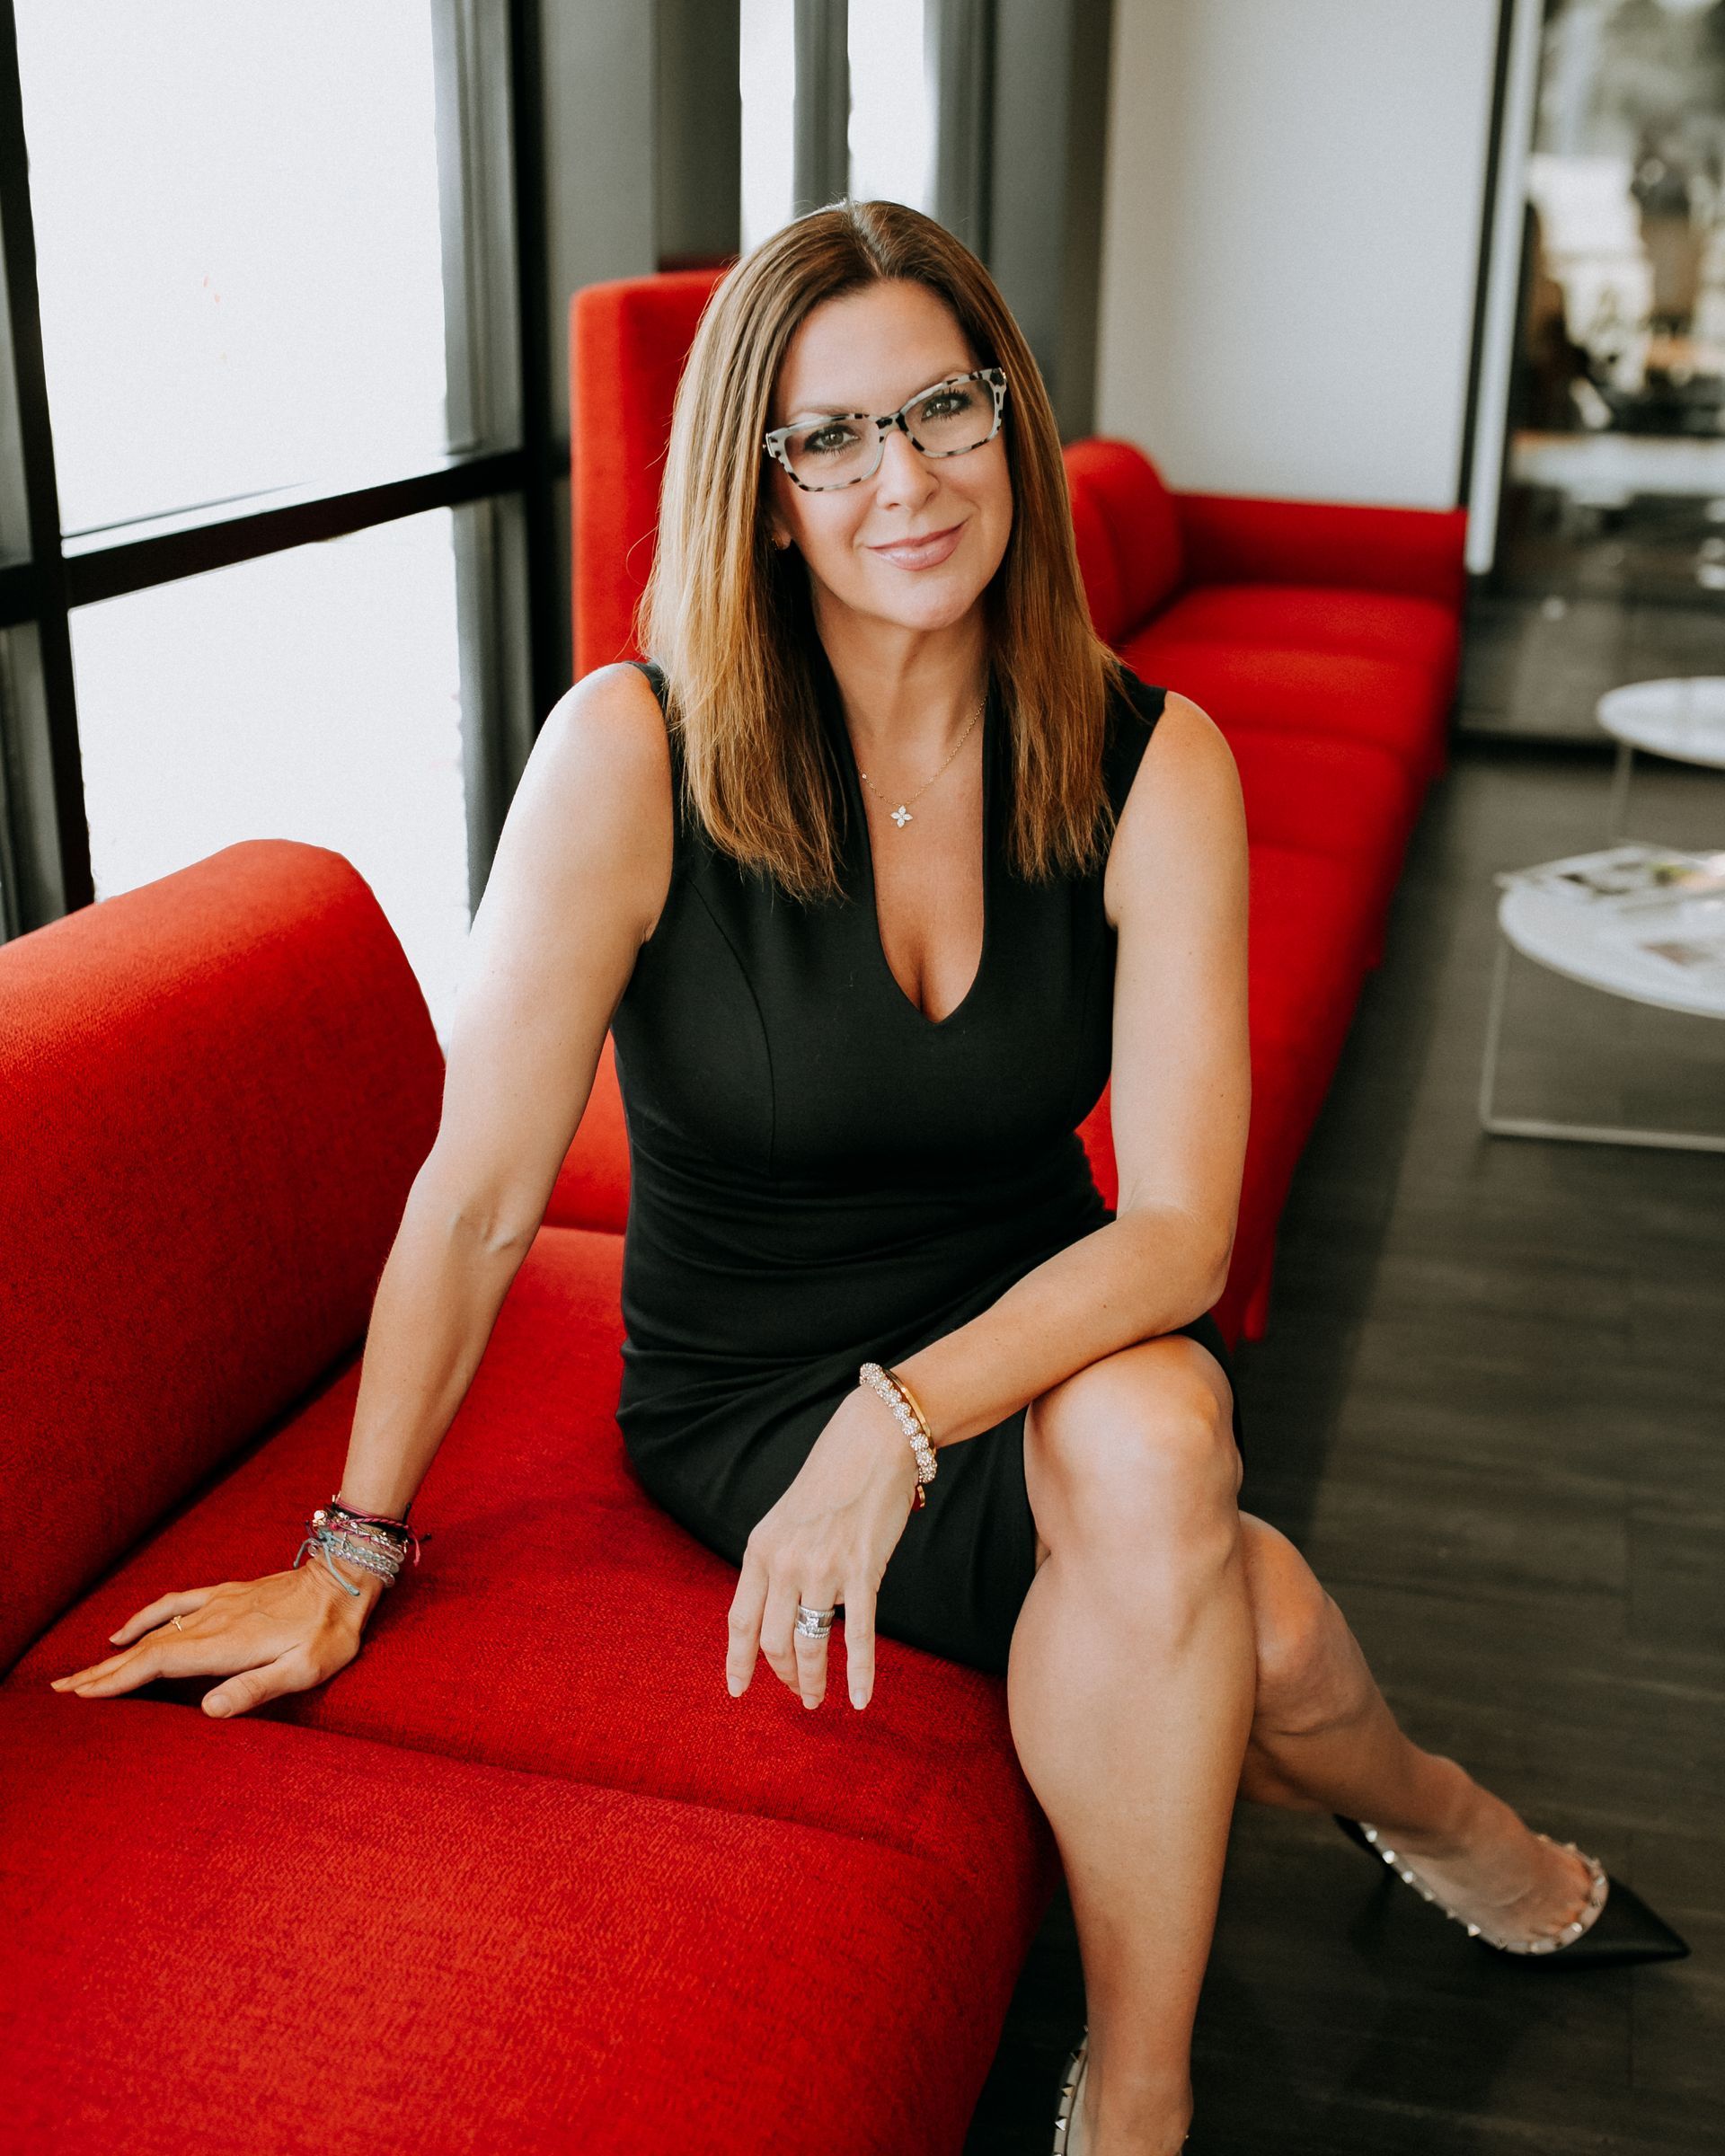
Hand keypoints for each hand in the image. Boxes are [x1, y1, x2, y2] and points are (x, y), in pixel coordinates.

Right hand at [48, 1555, 382, 1718]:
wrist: (344, 1580)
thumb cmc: (329, 1632)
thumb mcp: (306, 1668)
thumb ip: (257, 1689)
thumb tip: (208, 1711)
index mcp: (225, 1645)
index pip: (158, 1665)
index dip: (118, 1681)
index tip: (83, 1696)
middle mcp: (212, 1622)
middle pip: (145, 1651)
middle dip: (101, 1673)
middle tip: (61, 1692)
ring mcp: (215, 1605)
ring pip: (153, 1632)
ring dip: (114, 1654)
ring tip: (81, 1674)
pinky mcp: (224, 1595)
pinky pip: (173, 1604)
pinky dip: (143, 1618)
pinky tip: (123, 1632)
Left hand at [726, 1384, 923, 1711]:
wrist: (870, 1443)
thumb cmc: (830, 1481)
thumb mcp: (784, 1521)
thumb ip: (775, 1563)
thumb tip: (776, 1612)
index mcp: (759, 1550)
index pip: (740, 1620)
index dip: (737, 1661)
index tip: (737, 1690)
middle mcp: (785, 1563)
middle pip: (773, 1641)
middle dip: (784, 1674)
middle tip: (797, 1691)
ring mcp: (823, 1569)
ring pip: (810, 1644)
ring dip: (811, 1681)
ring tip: (816, 1699)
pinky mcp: (862, 1571)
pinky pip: (858, 1635)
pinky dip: (860, 1673)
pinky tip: (861, 1699)